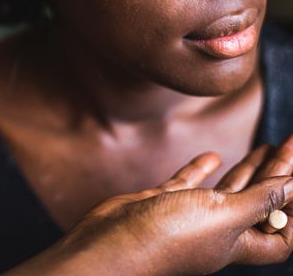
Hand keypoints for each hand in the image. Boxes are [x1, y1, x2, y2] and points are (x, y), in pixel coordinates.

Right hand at [4, 150, 292, 275]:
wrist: (112, 243)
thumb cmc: (168, 238)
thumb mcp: (223, 216)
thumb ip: (258, 200)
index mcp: (236, 243)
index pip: (280, 231)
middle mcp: (216, 231)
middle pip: (256, 204)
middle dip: (276, 176)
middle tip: (287, 144)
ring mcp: (188, 215)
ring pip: (226, 192)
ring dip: (247, 172)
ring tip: (265, 147)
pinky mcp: (163, 203)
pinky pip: (188, 184)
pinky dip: (201, 169)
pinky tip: (212, 155)